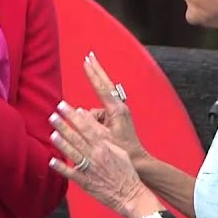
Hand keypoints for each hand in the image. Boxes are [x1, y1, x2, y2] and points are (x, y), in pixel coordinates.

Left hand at [48, 100, 149, 217]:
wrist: (130, 194)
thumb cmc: (126, 172)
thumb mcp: (119, 151)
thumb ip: (105, 138)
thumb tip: (93, 126)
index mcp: (105, 146)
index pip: (87, 127)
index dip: (75, 116)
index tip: (65, 107)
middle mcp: (96, 155)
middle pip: (78, 137)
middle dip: (65, 125)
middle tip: (53, 115)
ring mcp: (90, 169)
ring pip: (73, 153)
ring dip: (62, 143)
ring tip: (52, 133)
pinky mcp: (86, 182)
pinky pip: (71, 174)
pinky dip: (61, 167)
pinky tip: (52, 161)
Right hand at [82, 51, 147, 167]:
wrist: (138, 161)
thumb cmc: (122, 151)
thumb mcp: (103, 138)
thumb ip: (91, 123)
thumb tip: (80, 110)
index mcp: (117, 110)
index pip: (102, 87)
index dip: (93, 74)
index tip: (86, 61)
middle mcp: (119, 107)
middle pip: (105, 85)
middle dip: (96, 71)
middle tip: (89, 55)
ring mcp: (118, 112)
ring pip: (97, 109)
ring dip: (92, 119)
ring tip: (102, 136)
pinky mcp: (116, 118)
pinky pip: (99, 117)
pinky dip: (94, 123)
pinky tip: (100, 137)